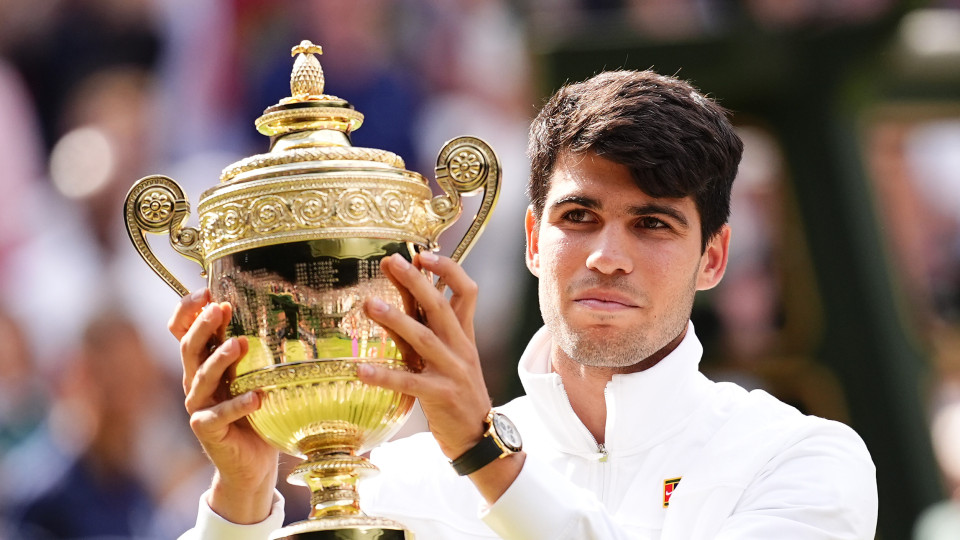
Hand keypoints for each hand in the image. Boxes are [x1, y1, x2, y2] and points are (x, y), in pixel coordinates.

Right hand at [169, 289, 278, 523]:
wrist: (252, 462)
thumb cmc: (256, 413)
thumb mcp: (252, 375)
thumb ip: (252, 350)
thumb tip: (271, 310)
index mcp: (203, 362)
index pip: (182, 330)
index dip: (188, 310)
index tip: (207, 291)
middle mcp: (195, 381)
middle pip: (189, 348)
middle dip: (203, 326)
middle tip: (221, 309)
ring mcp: (199, 406)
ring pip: (201, 377)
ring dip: (220, 359)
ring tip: (240, 345)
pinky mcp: (207, 430)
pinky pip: (219, 414)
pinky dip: (238, 405)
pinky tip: (258, 397)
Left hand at [359, 252, 490, 458]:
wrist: (478, 435)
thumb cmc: (457, 392)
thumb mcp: (449, 356)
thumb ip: (430, 328)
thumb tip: (408, 295)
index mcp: (464, 335)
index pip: (466, 291)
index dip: (447, 270)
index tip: (422, 255)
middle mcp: (460, 348)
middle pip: (441, 307)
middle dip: (416, 282)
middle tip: (391, 262)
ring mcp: (452, 371)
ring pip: (424, 339)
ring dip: (396, 320)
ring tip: (369, 305)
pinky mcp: (440, 395)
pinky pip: (409, 381)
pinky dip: (384, 375)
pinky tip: (360, 369)